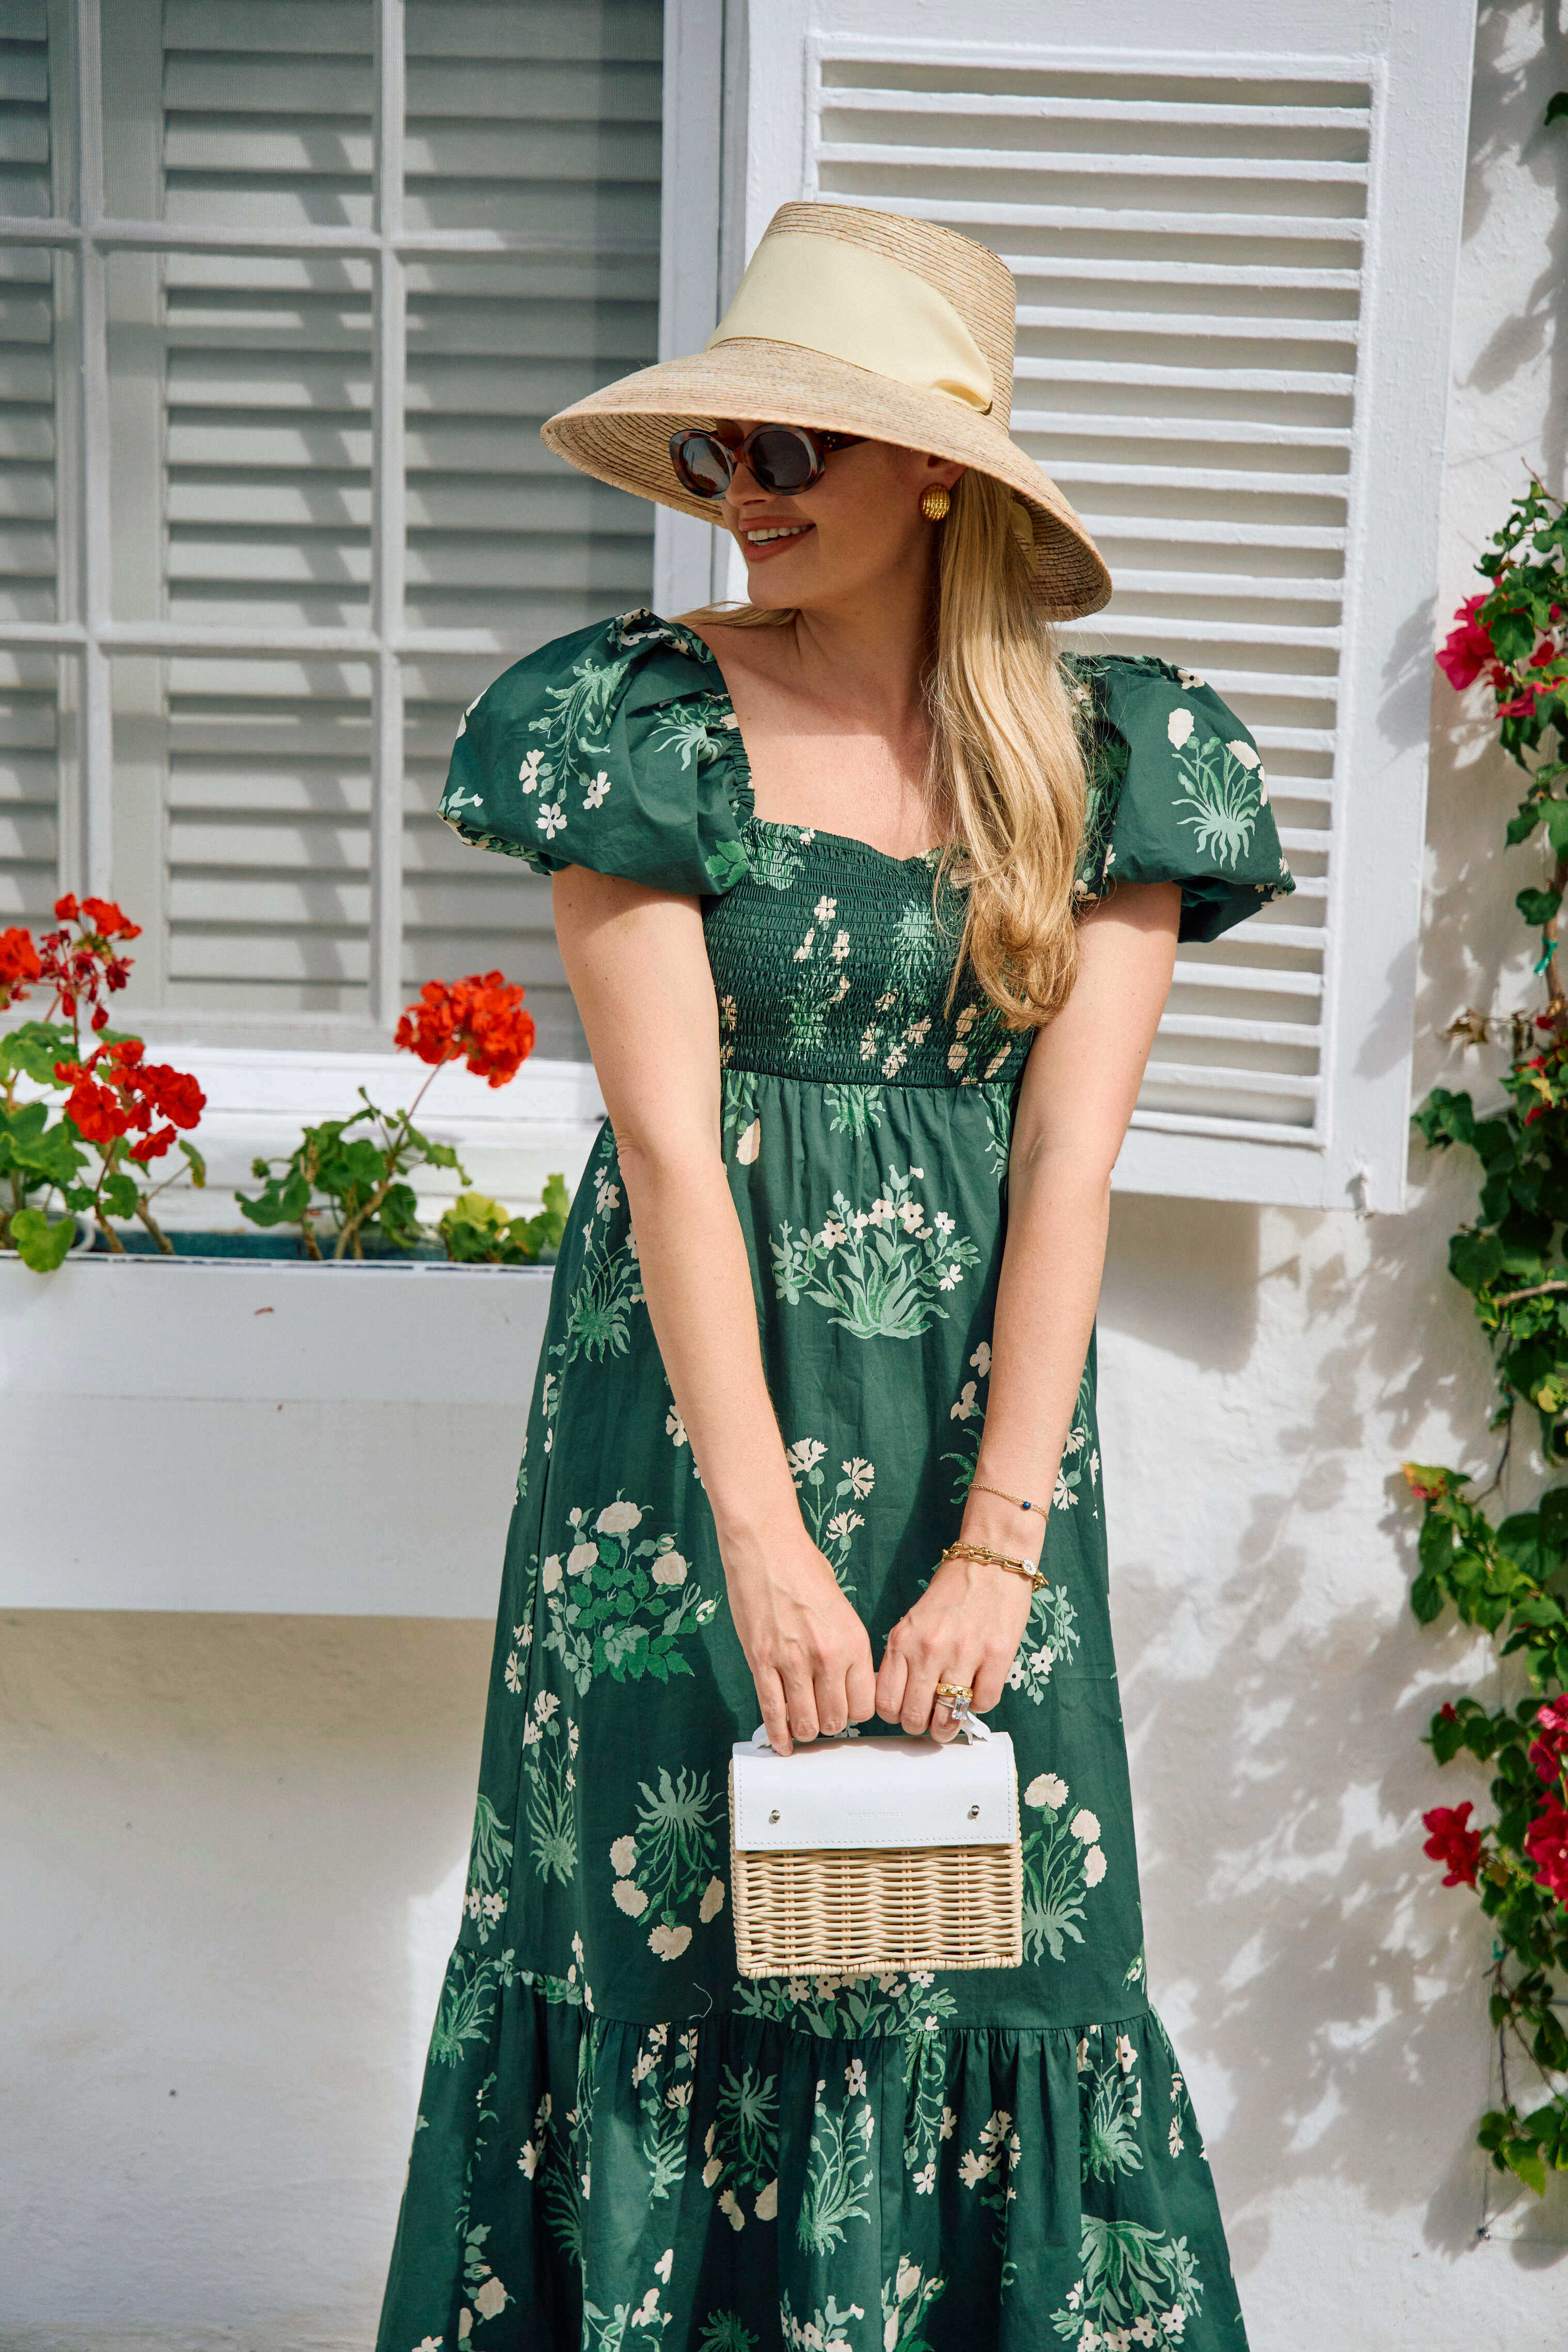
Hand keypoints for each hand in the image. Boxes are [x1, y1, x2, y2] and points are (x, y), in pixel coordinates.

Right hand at [723, 1529, 876, 1756]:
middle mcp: (827, 1656)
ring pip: (805, 1723)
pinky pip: (772, 1711)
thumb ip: (846, 1649)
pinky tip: (781, 1744)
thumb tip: (845, 1685)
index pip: (864, 1706)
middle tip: (822, 1715)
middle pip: (835, 1720)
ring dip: (804, 1730)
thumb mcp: (842, 1609)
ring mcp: (792, 1661)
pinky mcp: (761, 1661)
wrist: (766, 1546)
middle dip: (829, 1723)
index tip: (846, 1708)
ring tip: (802, 1724)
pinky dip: (777, 1734)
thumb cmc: (805, 1570)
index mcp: (853, 1642)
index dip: (855, 1712)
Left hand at [875, 1552, 1033, 1741]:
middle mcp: (929, 1649)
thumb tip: (899, 1699)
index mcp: (902, 1640)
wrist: (990, 1562)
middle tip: (929, 1721)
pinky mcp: (997, 1656)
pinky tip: (977, 1691)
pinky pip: (983, 1703)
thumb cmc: (951, 1592)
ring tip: (951, 1721)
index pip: (886, 1702)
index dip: (894, 1716)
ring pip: (949, 1716)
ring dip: (949, 1726)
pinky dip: (979, 1705)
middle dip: (921, 1726)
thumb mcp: (913, 1621)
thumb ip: (903, 1657)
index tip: (904, 1712)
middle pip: (915, 1716)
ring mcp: (964, 1654)